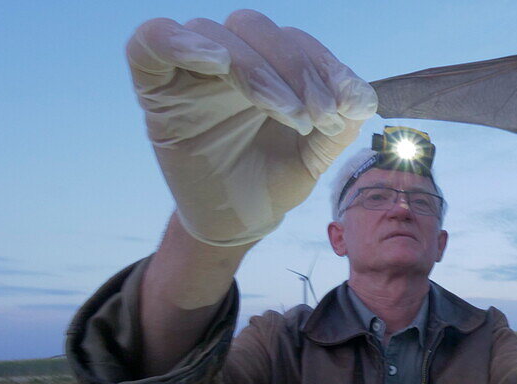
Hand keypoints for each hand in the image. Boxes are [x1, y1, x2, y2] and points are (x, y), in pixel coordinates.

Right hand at [126, 10, 376, 245]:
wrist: (237, 223)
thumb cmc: (273, 181)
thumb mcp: (317, 152)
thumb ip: (340, 121)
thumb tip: (364, 96)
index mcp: (267, 64)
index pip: (293, 40)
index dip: (324, 64)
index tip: (350, 104)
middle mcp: (227, 58)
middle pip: (253, 27)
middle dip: (295, 69)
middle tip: (318, 116)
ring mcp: (188, 68)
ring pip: (215, 33)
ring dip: (259, 70)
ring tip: (291, 116)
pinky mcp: (154, 83)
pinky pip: (153, 40)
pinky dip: (183, 42)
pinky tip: (219, 62)